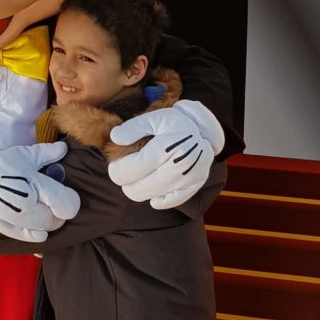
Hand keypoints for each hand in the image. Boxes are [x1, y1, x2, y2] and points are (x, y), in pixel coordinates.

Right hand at [0, 143, 80, 241]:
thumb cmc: (5, 163)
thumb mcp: (25, 154)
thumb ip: (47, 153)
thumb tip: (64, 147)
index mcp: (31, 181)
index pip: (62, 201)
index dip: (71, 202)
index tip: (71, 200)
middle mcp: (21, 200)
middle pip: (52, 218)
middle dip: (59, 215)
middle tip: (59, 210)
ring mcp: (9, 214)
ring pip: (40, 228)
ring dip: (48, 224)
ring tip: (48, 217)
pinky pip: (23, 235)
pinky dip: (34, 236)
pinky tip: (41, 234)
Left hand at [108, 100, 224, 208]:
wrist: (205, 128)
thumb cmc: (175, 123)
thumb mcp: (154, 118)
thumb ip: (132, 127)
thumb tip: (114, 138)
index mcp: (164, 147)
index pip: (129, 171)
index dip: (116, 171)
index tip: (116, 166)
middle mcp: (177, 165)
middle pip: (136, 189)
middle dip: (126, 182)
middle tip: (128, 171)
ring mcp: (187, 178)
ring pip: (150, 196)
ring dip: (139, 189)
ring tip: (141, 176)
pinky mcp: (193, 186)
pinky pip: (171, 202)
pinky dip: (158, 199)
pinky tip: (153, 191)